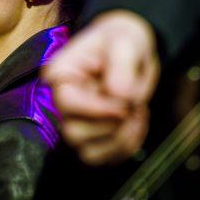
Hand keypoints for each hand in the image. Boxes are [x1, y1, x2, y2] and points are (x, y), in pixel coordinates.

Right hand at [43, 10, 160, 164]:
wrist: (131, 50)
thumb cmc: (121, 41)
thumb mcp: (125, 42)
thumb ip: (121, 65)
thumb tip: (120, 95)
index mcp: (61, 76)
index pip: (66, 103)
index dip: (96, 108)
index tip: (125, 102)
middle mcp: (64, 103)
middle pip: (74, 133)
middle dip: (111, 125)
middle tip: (134, 105)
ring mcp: (77, 123)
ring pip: (88, 153)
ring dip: (120, 139)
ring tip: (138, 113)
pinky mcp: (94, 137)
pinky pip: (106, 158)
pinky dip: (127, 146)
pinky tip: (138, 123)